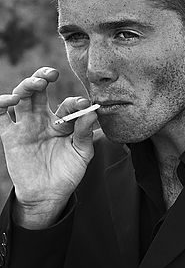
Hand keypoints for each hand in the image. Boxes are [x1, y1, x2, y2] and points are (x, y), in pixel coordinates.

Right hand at [0, 67, 97, 227]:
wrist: (49, 194)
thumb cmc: (68, 173)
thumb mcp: (82, 153)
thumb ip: (85, 133)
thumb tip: (92, 112)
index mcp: (62, 122)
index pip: (67, 104)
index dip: (75, 102)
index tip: (84, 104)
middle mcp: (42, 120)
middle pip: (39, 91)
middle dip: (43, 78)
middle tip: (51, 74)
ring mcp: (25, 126)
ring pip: (21, 97)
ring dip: (27, 86)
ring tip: (37, 84)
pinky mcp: (9, 135)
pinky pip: (0, 115)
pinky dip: (1, 102)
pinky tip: (12, 99)